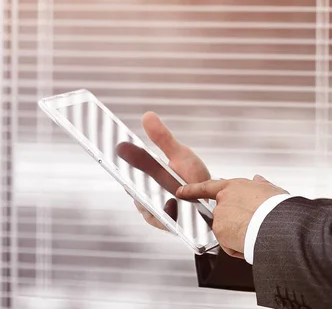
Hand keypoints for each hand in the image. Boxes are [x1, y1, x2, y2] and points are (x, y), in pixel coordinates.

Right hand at [120, 111, 210, 230]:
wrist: (212, 198)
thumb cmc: (192, 175)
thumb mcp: (178, 153)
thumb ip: (162, 138)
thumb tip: (147, 115)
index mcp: (144, 177)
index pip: (124, 171)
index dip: (115, 163)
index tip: (112, 150)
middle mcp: (145, 196)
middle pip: (132, 190)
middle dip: (132, 182)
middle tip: (134, 172)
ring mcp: (154, 211)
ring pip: (145, 205)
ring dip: (149, 200)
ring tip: (159, 189)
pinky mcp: (166, 223)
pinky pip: (160, 219)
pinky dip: (163, 212)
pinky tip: (170, 203)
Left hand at [176, 175, 287, 256]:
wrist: (275, 222)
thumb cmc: (276, 206)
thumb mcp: (271, 190)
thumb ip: (261, 185)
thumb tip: (258, 180)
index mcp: (235, 186)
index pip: (208, 186)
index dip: (193, 189)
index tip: (181, 191)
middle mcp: (223, 199)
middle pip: (221, 214)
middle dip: (232, 222)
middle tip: (251, 225)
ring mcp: (220, 215)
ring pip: (226, 231)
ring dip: (237, 235)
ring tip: (256, 232)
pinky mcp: (219, 230)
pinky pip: (228, 244)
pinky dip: (237, 247)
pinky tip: (250, 241)